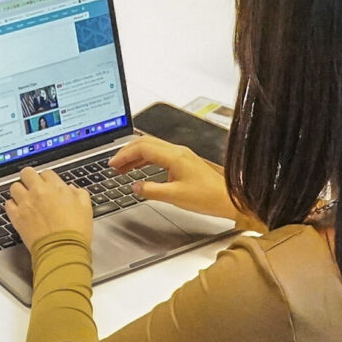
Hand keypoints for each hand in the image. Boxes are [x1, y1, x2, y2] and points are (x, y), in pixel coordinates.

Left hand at [4, 164, 93, 251]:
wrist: (62, 250)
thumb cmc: (75, 232)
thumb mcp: (86, 209)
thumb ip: (79, 194)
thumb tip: (72, 189)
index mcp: (56, 187)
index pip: (46, 173)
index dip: (47, 179)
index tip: (47, 185)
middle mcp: (39, 192)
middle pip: (27, 173)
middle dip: (29, 178)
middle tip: (32, 186)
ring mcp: (26, 203)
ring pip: (15, 187)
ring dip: (19, 191)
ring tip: (25, 199)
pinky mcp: (17, 216)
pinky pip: (8, 204)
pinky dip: (12, 205)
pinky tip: (19, 210)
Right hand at [108, 134, 239, 223]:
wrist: (228, 198)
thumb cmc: (207, 197)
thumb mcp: (174, 197)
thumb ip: (151, 190)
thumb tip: (134, 187)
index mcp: (174, 156)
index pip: (142, 148)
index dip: (124, 155)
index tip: (113, 164)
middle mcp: (177, 151)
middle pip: (145, 143)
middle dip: (126, 152)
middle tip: (114, 165)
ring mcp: (181, 155)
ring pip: (152, 148)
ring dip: (135, 156)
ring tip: (123, 168)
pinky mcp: (184, 161)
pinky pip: (159, 155)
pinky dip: (146, 160)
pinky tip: (140, 169)